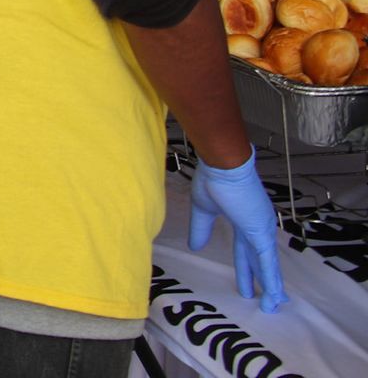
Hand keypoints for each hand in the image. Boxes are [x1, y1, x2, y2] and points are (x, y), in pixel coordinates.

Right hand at [189, 150, 288, 312]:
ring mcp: (262, 230)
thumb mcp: (203, 209)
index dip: (246, 269)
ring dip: (271, 286)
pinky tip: (274, 293)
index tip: (247, 286)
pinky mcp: (261, 232)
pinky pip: (267, 261)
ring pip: (267, 265)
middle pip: (261, 261)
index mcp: (244, 220)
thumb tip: (194, 247)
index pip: (246, 251)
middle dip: (264, 282)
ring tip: (273, 305)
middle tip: (269, 302)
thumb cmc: (213, 179)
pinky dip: (270, 279)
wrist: (222, 165)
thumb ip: (201, 229)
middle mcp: (258, 227)